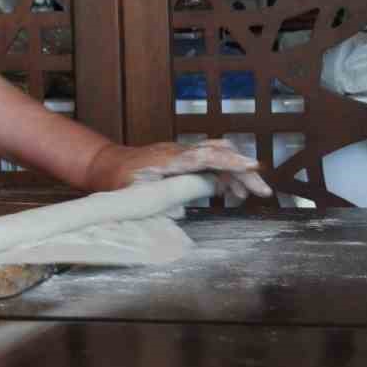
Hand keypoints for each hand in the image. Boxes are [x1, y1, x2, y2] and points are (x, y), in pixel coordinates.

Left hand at [84, 139, 271, 200]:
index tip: (253, 167)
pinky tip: (231, 192)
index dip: (229, 162)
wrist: (104, 164)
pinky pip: (210, 161)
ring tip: (246, 196)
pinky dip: (225, 174)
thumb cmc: (116, 181)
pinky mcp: (183, 158)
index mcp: (167, 160)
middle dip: (243, 170)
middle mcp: (178, 151)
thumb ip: (157, 203)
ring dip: (236, 173)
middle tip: (262, 191)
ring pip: (218, 154)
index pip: (204, 156)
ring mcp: (182, 152)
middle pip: (219, 152)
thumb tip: (180, 215)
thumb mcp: (132, 196)